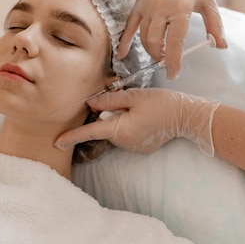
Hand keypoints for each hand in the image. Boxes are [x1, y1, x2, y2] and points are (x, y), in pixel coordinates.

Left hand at [54, 88, 220, 155]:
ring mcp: (133, 147)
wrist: (187, 117)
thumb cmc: (162, 103)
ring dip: (119, 119)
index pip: (90, 133)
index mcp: (119, 130)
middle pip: (104, 126)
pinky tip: (144, 117)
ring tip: (140, 109)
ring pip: (115, 129)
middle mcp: (124, 142)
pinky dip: (129, 124)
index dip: (72, 137)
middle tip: (127, 102)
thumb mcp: (134, 96)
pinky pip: (126, 134)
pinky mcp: (140, 146)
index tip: (57, 144)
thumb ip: (109, 101)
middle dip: (108, 115)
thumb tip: (90, 104)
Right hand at [118, 0, 226, 78]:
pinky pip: (129, 27)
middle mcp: (160, 7)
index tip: (173, 74)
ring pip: (143, 36)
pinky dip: (124, 42)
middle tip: (167, 63)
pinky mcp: (137, 6)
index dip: (174, 60)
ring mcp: (146, 6)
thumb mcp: (209, 3)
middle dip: (160, 56)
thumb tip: (221, 46)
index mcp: (179, 7)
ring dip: (150, 50)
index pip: (175, 40)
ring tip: (160, 55)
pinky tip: (121, 54)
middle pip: (155, 41)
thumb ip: (215, 26)